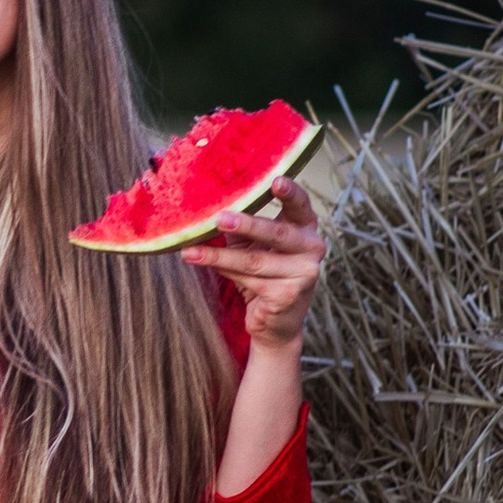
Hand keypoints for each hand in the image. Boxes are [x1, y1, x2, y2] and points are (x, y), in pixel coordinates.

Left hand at [200, 179, 323, 349]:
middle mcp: (312, 248)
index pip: (301, 206)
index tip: (276, 181)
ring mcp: (304, 273)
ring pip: (254, 260)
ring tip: (190, 252)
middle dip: (246, 225)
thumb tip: (212, 207)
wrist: (276, 322)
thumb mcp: (253, 245)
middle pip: (277, 233)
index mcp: (306, 228)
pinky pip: (248, 279)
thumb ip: (242, 227)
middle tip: (219, 219)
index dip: (290, 193)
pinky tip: (205, 264)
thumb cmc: (265, 274)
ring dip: (218, 256)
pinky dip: (224, 271)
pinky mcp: (288, 294)